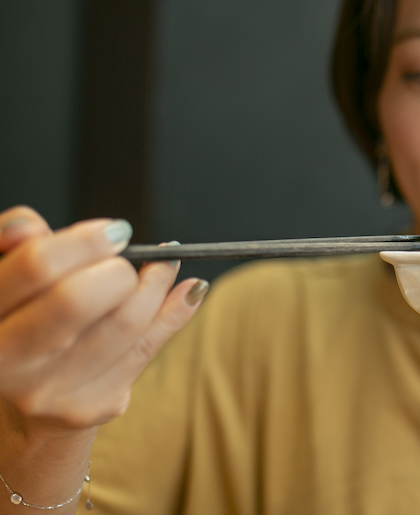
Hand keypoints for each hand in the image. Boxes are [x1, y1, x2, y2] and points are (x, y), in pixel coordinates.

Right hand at [0, 206, 206, 432]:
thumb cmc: (20, 323)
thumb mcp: (8, 283)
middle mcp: (6, 359)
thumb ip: (16, 249)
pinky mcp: (90, 406)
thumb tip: (30, 226)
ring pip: (126, 322)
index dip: (84, 242)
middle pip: (79, 298)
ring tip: (165, 266)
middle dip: (118, 269)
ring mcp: (48, 389)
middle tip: (128, 259)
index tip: (113, 232)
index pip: (37, 266)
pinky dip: (176, 310)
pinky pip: (148, 347)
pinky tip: (189, 291)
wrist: (22, 402)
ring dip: (157, 283)